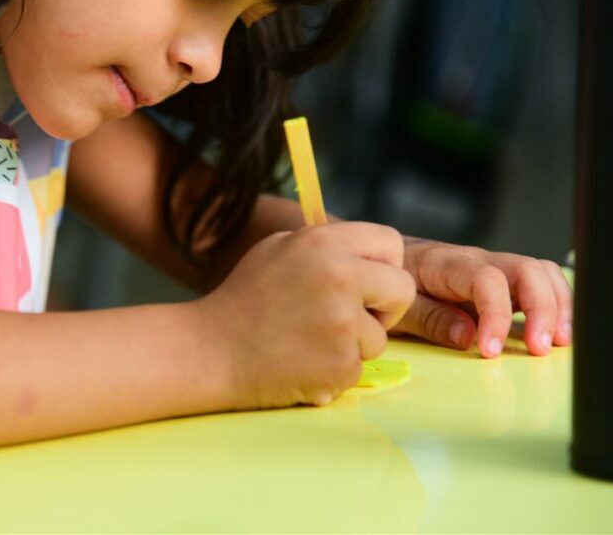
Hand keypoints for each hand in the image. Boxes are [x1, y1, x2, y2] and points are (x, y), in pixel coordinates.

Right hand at [197, 222, 416, 407]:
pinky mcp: (341, 363)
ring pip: (380, 336)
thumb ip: (324, 247)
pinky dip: (334, 370)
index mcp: (323, 242)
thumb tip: (366, 254)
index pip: (390, 243)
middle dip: (385, 307)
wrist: (210, 350)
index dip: (383, 265)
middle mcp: (339, 276)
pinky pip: (358, 368)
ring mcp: (343, 322)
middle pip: (402, 289)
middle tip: (352, 317)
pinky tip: (301, 362)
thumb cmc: (243, 299)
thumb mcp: (278, 250)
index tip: (366, 283)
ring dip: (353, 344)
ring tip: (309, 341)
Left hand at [391, 240, 572, 357]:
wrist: (384, 257)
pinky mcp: (502, 280)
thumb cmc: (389, 282)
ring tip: (558, 343)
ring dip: (556, 306)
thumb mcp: (397, 306)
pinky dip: (554, 305)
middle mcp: (476, 260)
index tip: (491, 350)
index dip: (495, 315)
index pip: (486, 280)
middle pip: (527, 269)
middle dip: (542, 308)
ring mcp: (493, 267)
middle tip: (540, 349)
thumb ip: (430, 319)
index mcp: (446, 264)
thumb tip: (468, 337)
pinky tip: (555, 332)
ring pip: (541, 272)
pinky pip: (538, 283)